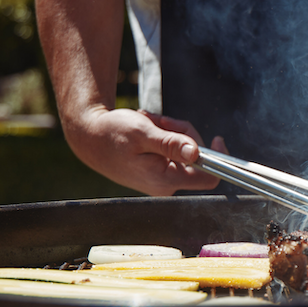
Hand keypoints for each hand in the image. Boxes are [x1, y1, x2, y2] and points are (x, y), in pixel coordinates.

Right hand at [64, 106, 225, 195]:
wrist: (88, 138)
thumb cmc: (111, 134)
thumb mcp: (143, 133)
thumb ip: (170, 144)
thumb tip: (196, 153)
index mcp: (165, 179)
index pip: (209, 177)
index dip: (218, 158)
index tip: (217, 138)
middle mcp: (166, 184)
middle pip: (196, 157)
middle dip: (182, 133)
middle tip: (161, 122)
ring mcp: (162, 179)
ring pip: (184, 150)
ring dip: (170, 131)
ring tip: (148, 125)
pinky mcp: (158, 171)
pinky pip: (173, 150)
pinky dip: (163, 136)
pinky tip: (147, 131)